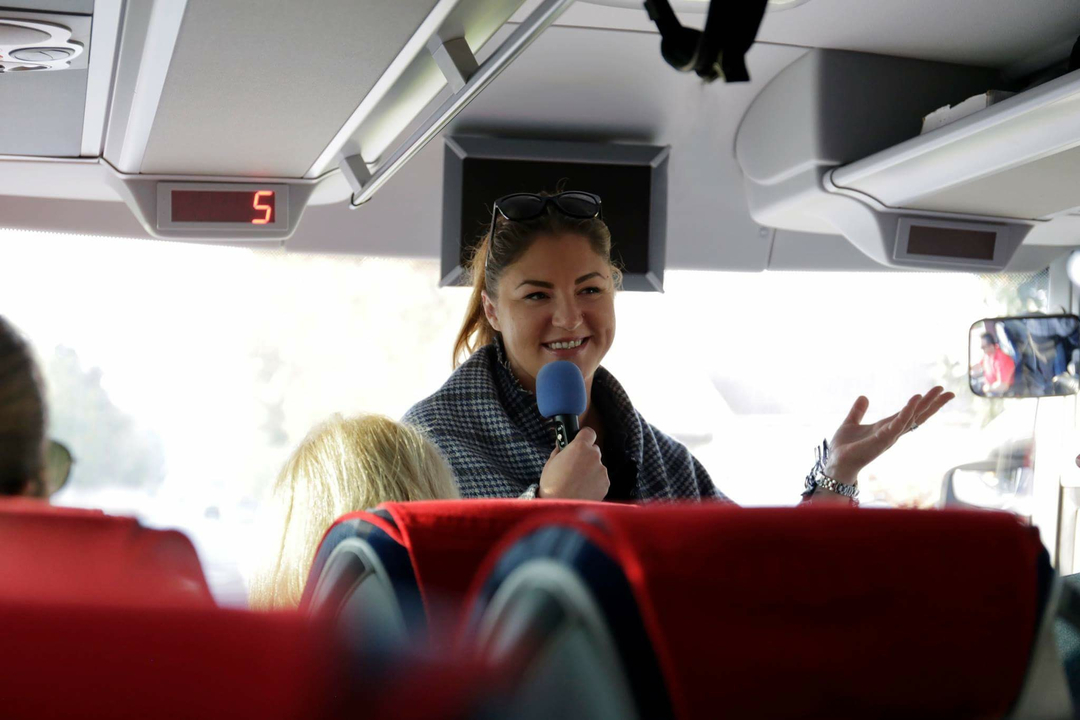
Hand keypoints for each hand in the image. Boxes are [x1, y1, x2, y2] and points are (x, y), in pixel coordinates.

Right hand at [539, 427, 609, 500]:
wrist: (561, 507)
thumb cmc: (553, 485)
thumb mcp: (551, 462)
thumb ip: (560, 450)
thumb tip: (562, 445)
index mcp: (580, 447)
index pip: (589, 432)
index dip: (584, 436)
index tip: (580, 441)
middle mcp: (594, 455)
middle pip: (593, 450)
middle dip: (586, 456)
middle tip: (574, 466)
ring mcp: (602, 469)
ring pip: (597, 465)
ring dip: (590, 470)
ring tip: (577, 482)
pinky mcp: (606, 483)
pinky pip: (601, 478)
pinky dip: (594, 482)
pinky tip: (583, 489)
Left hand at [825, 386, 954, 483]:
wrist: (836, 463)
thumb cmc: (844, 448)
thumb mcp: (850, 423)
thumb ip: (858, 411)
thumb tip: (864, 396)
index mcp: (887, 426)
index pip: (910, 413)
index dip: (924, 403)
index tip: (939, 392)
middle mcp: (892, 431)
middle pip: (917, 415)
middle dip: (933, 404)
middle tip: (949, 392)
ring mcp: (889, 436)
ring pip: (911, 418)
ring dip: (923, 405)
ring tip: (936, 392)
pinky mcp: (881, 440)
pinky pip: (897, 425)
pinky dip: (905, 413)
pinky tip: (913, 402)